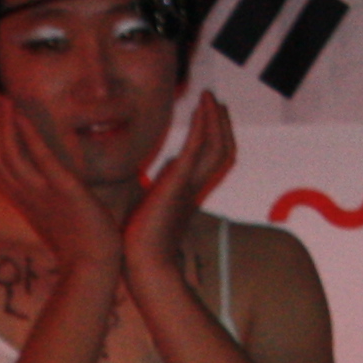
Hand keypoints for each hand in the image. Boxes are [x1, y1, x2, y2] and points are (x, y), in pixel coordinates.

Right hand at [0, 90, 123, 275]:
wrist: (94, 266)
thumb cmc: (80, 243)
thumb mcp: (56, 215)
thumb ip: (47, 194)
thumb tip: (49, 180)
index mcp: (22, 202)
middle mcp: (24, 197)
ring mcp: (41, 194)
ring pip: (8, 156)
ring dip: (4, 125)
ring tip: (4, 99)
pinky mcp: (62, 191)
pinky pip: (39, 160)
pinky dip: (28, 135)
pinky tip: (24, 116)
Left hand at [123, 90, 235, 274]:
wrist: (143, 264)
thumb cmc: (140, 245)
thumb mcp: (150, 209)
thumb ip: (158, 190)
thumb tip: (160, 174)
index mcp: (188, 195)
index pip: (210, 161)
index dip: (213, 138)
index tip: (208, 117)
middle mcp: (195, 189)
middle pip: (222, 151)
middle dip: (221, 125)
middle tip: (216, 102)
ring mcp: (190, 186)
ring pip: (216, 146)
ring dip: (214, 120)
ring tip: (210, 98)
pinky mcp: (179, 184)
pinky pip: (196, 148)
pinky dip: (201, 126)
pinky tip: (202, 108)